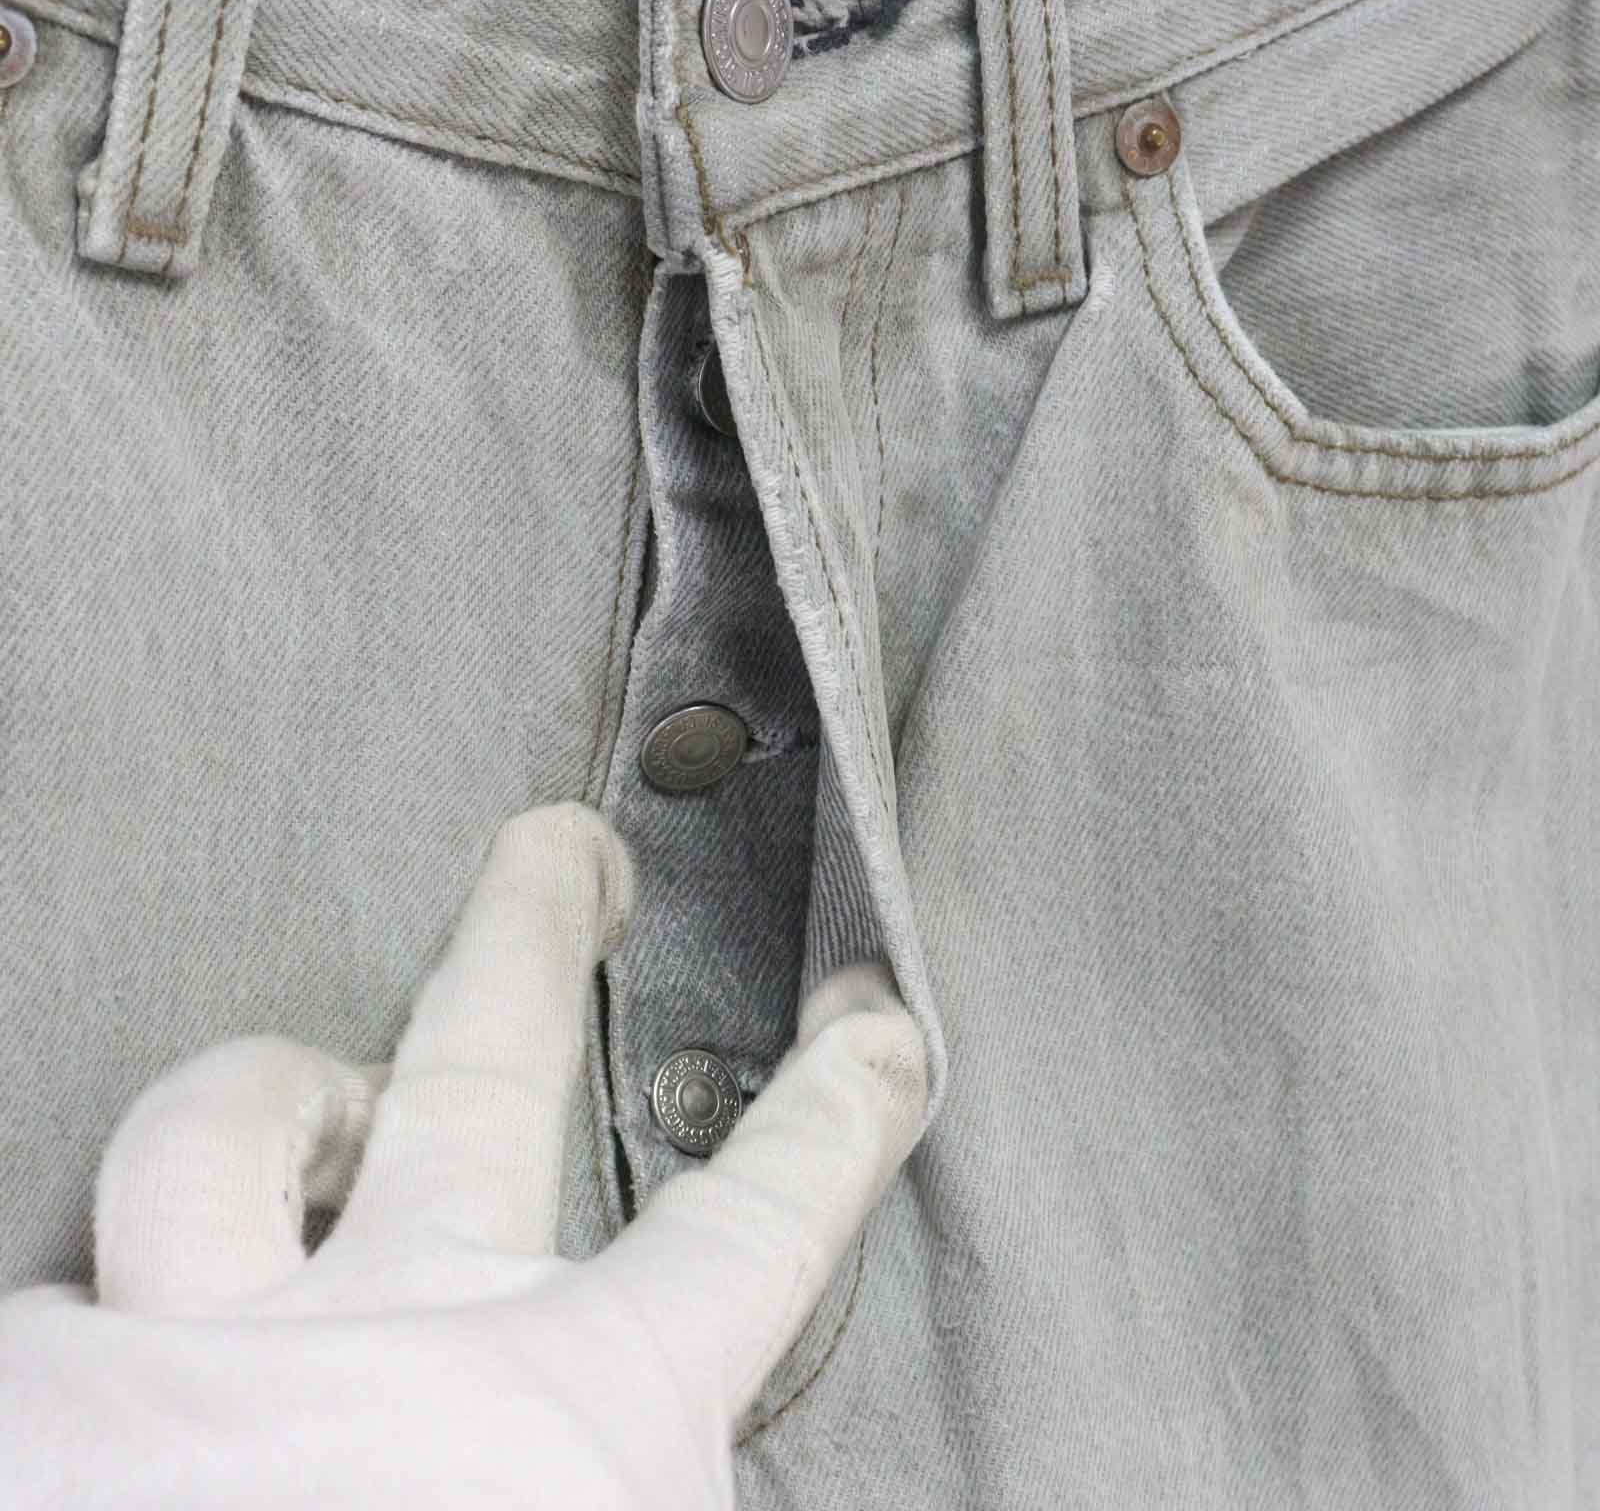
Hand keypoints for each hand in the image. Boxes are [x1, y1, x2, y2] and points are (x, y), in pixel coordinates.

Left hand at [0, 803, 926, 1507]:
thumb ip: (653, 1465)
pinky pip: (45, 1311)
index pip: (758, 1221)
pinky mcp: (47, 1388)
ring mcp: (204, 1356)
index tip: (871, 1024)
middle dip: (535, 933)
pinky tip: (97, 1387)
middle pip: (483, 1074)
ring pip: (215, 1138)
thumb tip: (664, 1455)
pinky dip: (77, 1331)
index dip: (831, 1112)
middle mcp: (401, 1347)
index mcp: (580, 1424)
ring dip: (265, 1099)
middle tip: (559, 847)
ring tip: (298, 1102)